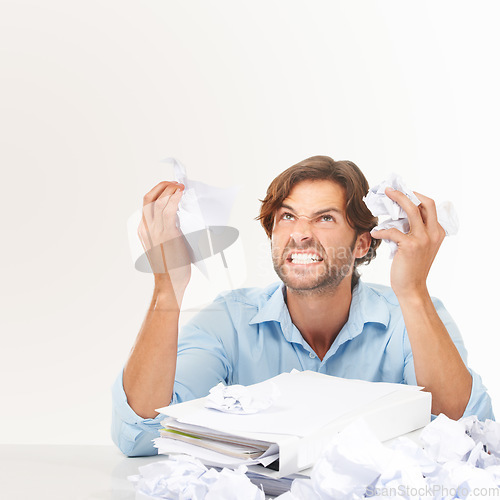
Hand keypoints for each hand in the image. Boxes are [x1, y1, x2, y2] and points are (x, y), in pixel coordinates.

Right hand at [138, 181, 191, 295]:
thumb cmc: (171, 268)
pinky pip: (168, 210)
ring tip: (180, 187)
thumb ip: (167, 231)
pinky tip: (181, 194)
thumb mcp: (164, 245)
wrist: (170, 283)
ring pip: (158, 201)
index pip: (146, 204)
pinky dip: (175, 198)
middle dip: (162, 186)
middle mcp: (146, 228)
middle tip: (175, 184)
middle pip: (149, 198)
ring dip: (170, 190)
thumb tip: (179, 217)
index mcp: (144, 231)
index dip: (157, 192)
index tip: (169, 188)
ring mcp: (155, 230)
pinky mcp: (167, 233)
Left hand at [370, 188, 445, 299]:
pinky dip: (381, 231)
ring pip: (411, 210)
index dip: (416, 196)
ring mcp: (423, 239)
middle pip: (424, 203)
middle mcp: (433, 233)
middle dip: (407, 193)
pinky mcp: (410, 246)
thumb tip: (398, 215)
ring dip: (397, 200)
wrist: (412, 288)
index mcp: (437, 232)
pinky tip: (374, 233)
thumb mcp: (419, 246)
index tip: (402, 192)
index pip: (430, 206)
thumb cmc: (412, 267)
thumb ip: (415, 230)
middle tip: (391, 190)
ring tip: (384, 196)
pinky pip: (392, 231)